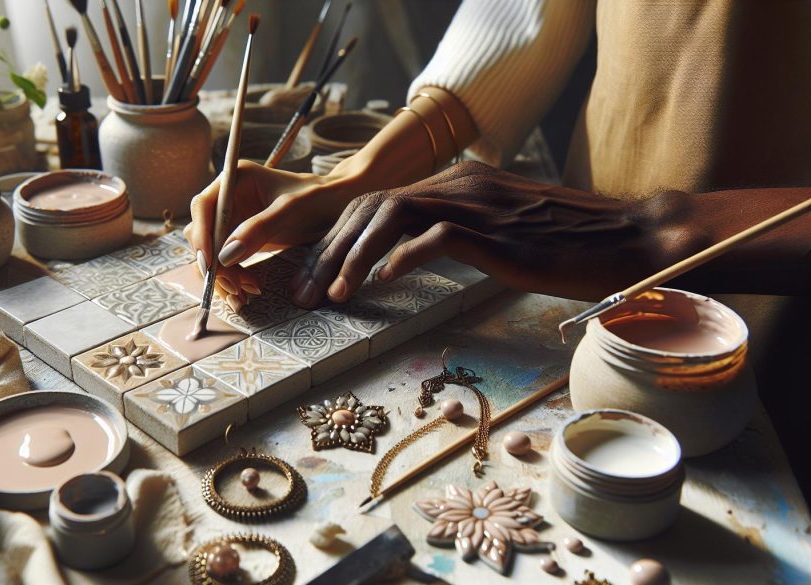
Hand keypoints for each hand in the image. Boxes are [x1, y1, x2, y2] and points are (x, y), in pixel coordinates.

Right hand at [185, 160, 355, 304]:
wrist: (339, 208)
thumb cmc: (318, 199)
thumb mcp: (290, 211)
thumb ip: (258, 229)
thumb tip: (224, 256)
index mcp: (236, 179)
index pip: (204, 208)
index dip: (201, 236)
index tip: (211, 264)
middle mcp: (229, 198)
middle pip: (203, 233)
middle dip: (214, 262)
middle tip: (234, 288)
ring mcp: (234, 219)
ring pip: (212, 251)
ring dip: (223, 274)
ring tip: (245, 293)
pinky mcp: (242, 239)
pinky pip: (226, 261)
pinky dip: (233, 277)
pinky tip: (249, 289)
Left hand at [289, 161, 700, 304]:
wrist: (625, 239)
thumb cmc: (564, 245)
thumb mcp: (497, 234)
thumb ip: (453, 235)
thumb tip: (406, 259)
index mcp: (456, 183)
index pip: (378, 203)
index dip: (340, 240)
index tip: (319, 277)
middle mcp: (459, 184)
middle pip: (372, 207)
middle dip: (331, 252)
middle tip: (308, 293)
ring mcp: (476, 203)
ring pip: (391, 217)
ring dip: (354, 258)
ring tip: (336, 296)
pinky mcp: (495, 231)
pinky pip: (432, 237)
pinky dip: (400, 259)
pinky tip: (381, 284)